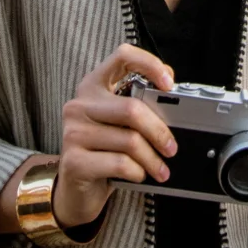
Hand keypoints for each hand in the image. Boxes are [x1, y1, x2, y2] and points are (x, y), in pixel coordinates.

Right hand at [54, 44, 179, 228]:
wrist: (76, 191)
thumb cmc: (104, 153)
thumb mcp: (119, 125)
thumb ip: (138, 107)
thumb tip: (174, 102)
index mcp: (93, 86)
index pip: (122, 56)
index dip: (149, 64)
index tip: (169, 85)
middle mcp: (79, 105)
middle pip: (132, 109)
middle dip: (159, 131)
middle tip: (172, 148)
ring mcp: (73, 133)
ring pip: (130, 141)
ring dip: (152, 159)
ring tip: (161, 169)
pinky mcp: (74, 161)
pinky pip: (120, 163)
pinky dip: (137, 172)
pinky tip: (139, 175)